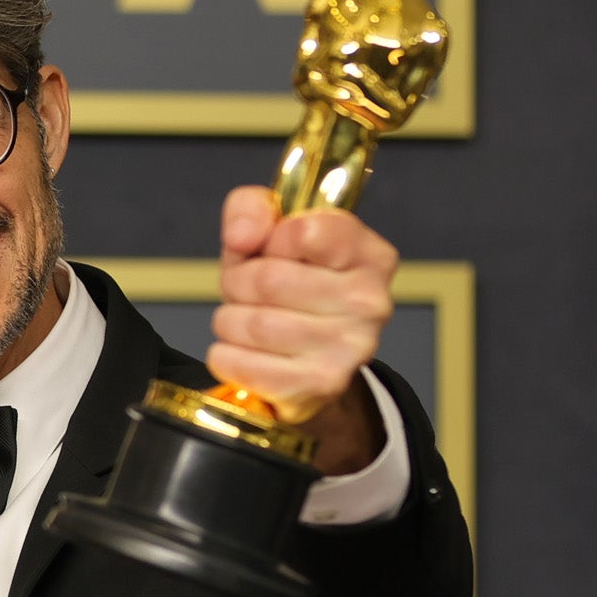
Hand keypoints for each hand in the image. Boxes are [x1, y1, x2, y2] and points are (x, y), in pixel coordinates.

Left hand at [211, 187, 396, 475]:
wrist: (301, 363)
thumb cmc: (284, 288)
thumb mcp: (267, 235)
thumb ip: (252, 209)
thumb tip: (243, 235)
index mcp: (369, 255)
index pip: (306, 231)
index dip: (270, 240)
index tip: (271, 250)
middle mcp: (370, 302)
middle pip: (268, 280)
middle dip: (238, 283)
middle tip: (246, 291)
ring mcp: (350, 349)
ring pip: (251, 324)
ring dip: (230, 320)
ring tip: (245, 322)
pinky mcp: (319, 386)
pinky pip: (240, 362)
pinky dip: (225, 355)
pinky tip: (243, 351)